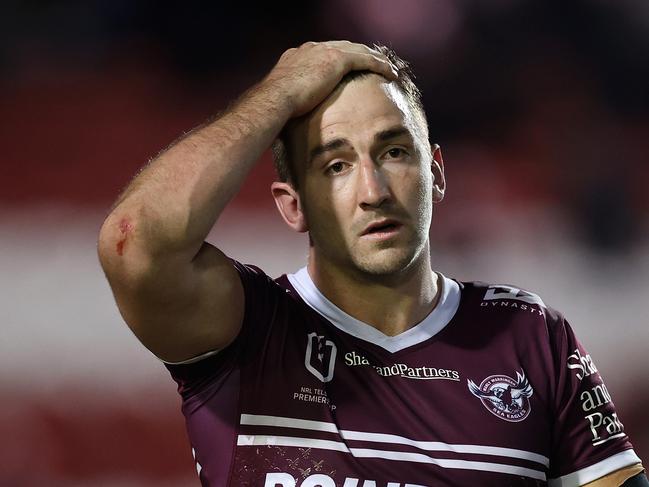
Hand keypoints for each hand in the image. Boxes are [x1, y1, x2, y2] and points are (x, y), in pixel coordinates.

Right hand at [263, 40, 397, 117]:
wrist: (276, 98)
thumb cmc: (275, 106)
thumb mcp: (283, 99)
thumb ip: (292, 101)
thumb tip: (292, 118)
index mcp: (298, 57)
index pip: (323, 53)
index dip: (338, 58)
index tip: (348, 66)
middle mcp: (311, 49)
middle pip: (342, 47)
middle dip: (359, 53)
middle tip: (373, 62)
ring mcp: (324, 51)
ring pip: (357, 50)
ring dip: (374, 58)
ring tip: (388, 67)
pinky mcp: (337, 59)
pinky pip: (365, 59)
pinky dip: (379, 64)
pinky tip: (391, 73)